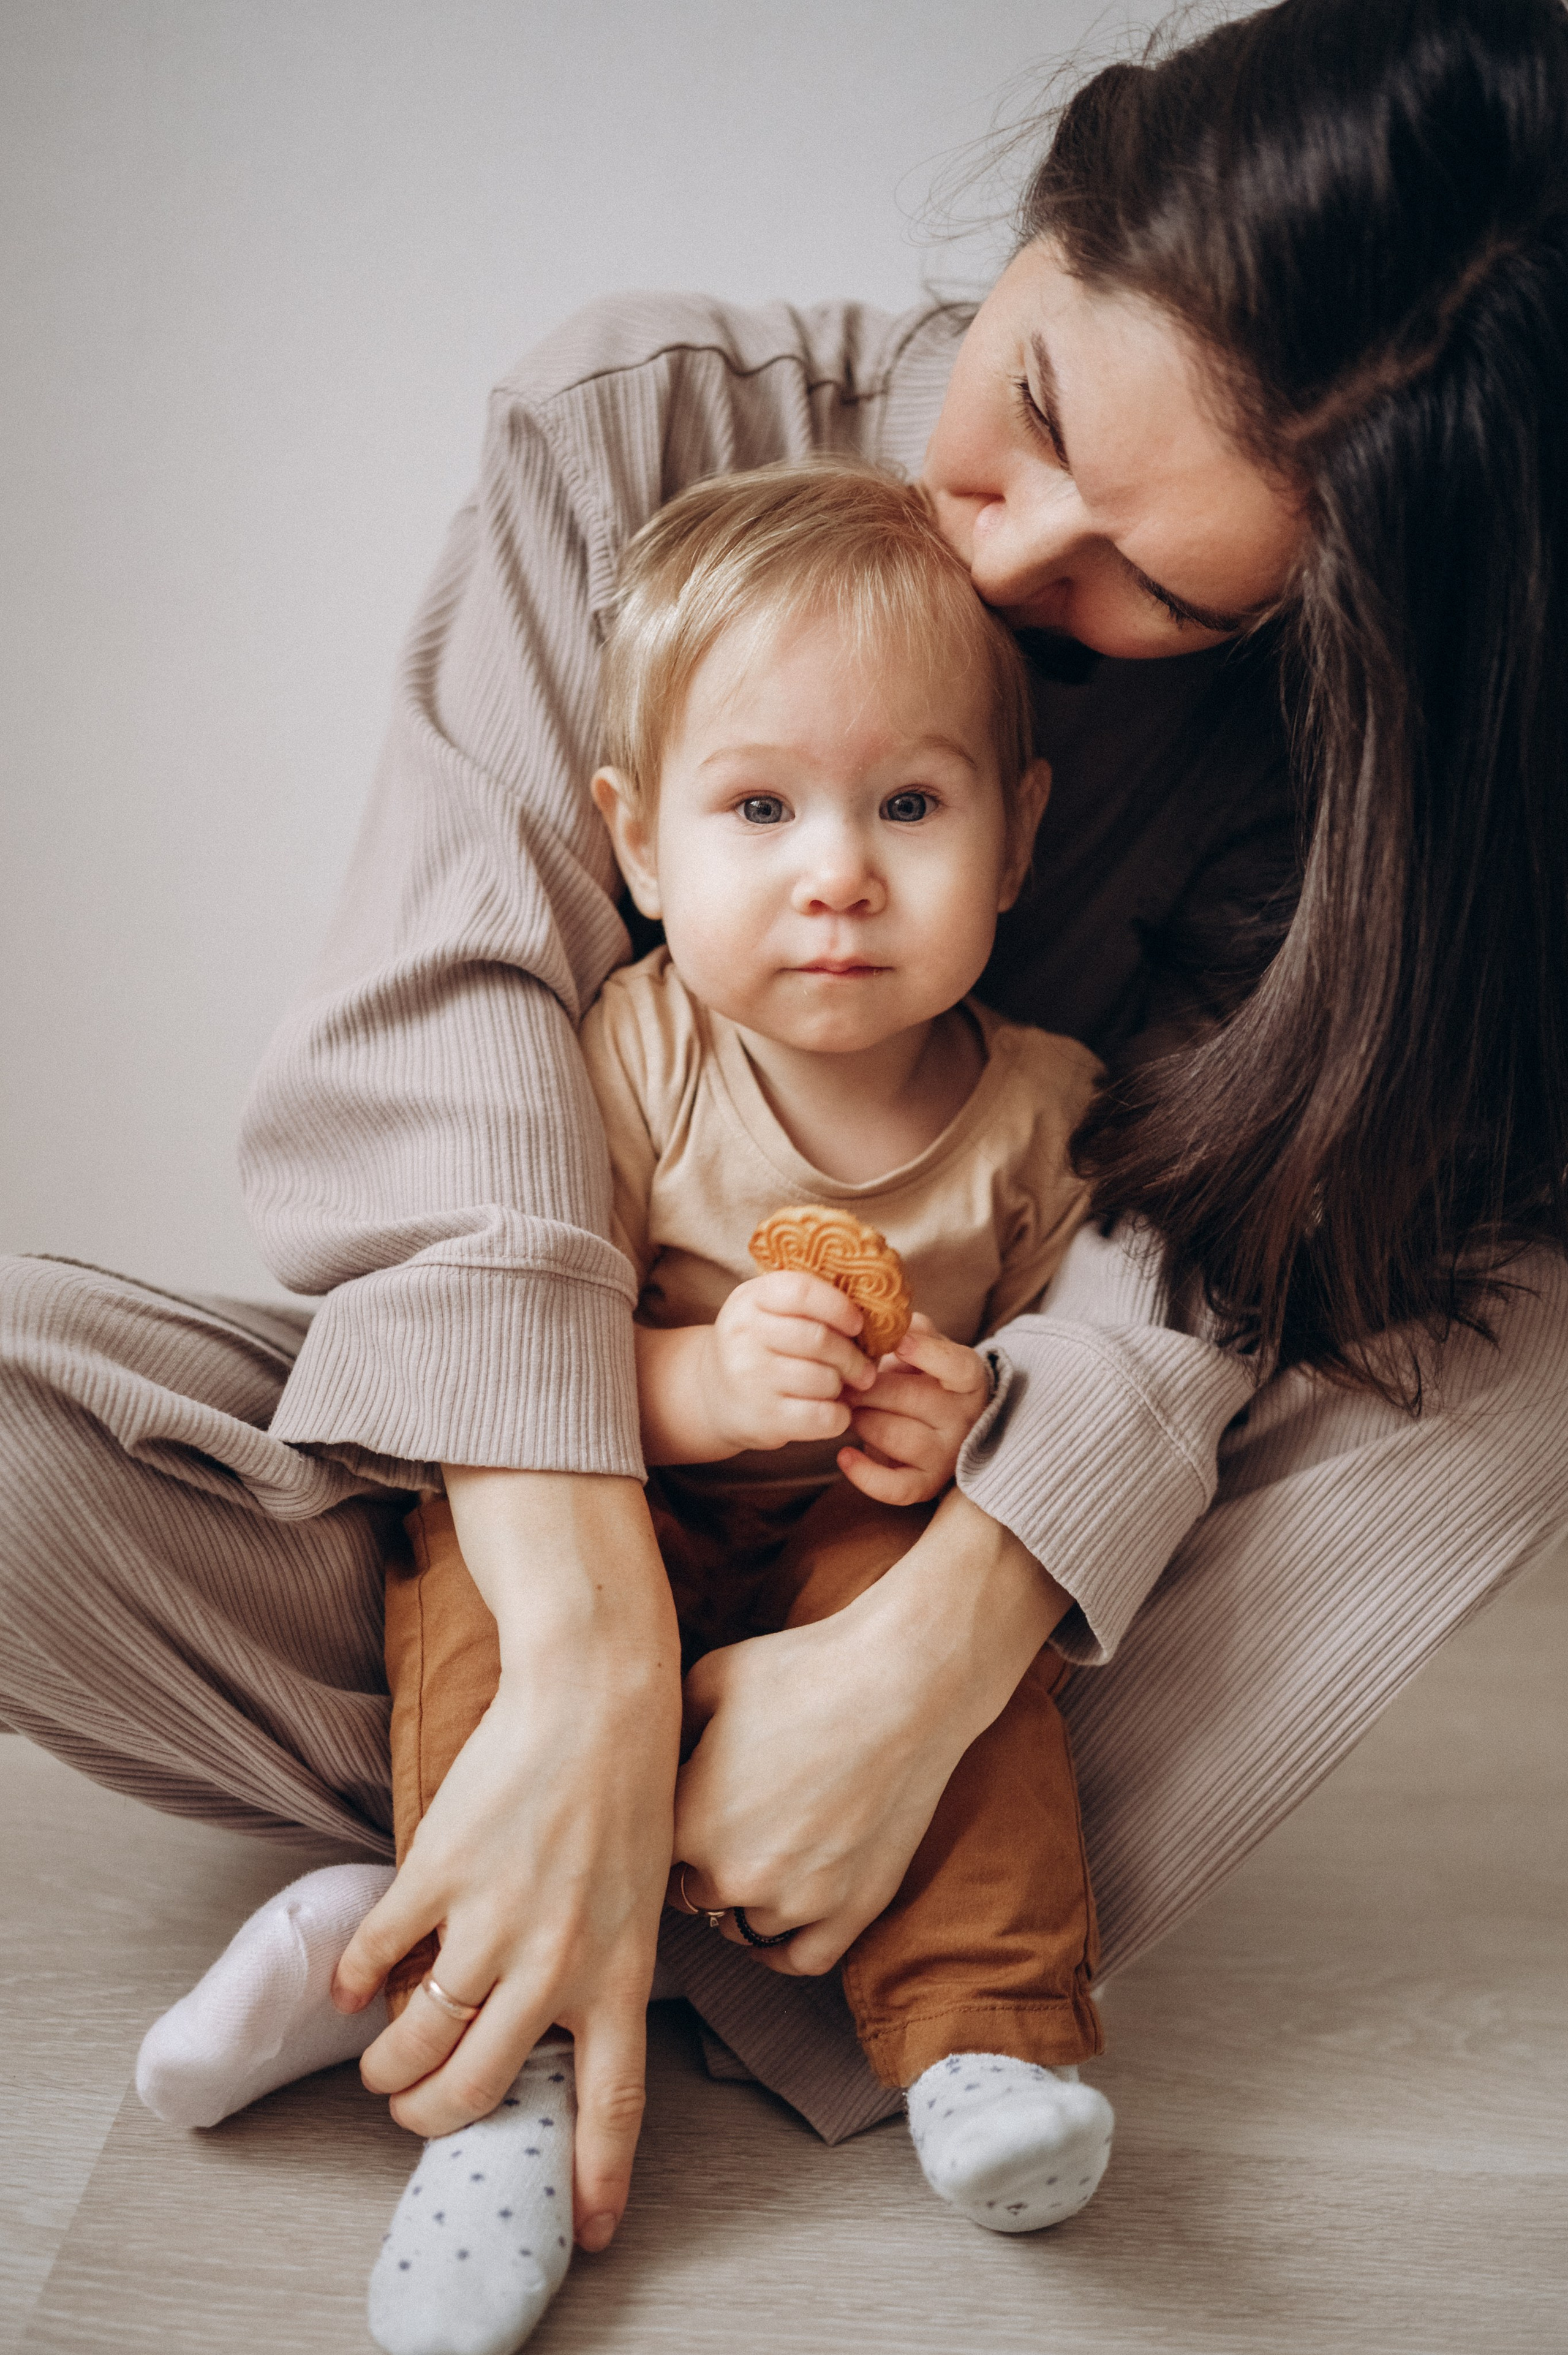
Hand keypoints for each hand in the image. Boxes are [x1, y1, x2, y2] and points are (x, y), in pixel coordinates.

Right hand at [332, 1470, 680, 2255]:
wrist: (597, 1691)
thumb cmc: (632, 1782)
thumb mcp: (647, 1889)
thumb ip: (607, 1957)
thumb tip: (563, 2014)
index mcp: (622, 1971)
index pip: (611, 2101)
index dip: (595, 2176)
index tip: (586, 2232)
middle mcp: (556, 1964)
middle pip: (479, 2089)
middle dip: (436, 2118)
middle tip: (419, 2113)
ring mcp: (493, 1921)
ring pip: (418, 2040)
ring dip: (388, 2067)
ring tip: (383, 2064)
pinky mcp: (440, 1874)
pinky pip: (378, 1957)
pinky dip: (354, 1983)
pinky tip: (351, 1990)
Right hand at [640, 1271, 876, 1462]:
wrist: (712, 1394)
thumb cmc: (760, 1345)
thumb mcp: (769, 1310)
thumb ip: (809, 1300)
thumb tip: (878, 1309)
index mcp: (750, 1299)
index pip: (801, 1291)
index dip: (839, 1307)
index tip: (857, 1324)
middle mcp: (744, 1335)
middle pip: (819, 1339)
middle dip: (852, 1356)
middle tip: (863, 1368)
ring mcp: (750, 1378)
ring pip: (825, 1380)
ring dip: (842, 1387)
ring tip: (837, 1387)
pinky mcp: (762, 1418)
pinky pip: (823, 1416)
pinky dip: (839, 1416)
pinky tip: (831, 1410)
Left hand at [673, 1488, 1068, 1973]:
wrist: (901, 1682)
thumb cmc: (802, 1671)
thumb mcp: (709, 1680)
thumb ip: (668, 1732)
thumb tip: (645, 1755)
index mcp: (690, 1823)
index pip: (646, 1859)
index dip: (657, 1836)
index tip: (671, 1819)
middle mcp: (737, 1875)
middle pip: (693, 1896)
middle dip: (698, 1867)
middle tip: (715, 1833)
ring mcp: (799, 1899)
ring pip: (745, 1927)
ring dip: (743, 1901)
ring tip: (755, 1861)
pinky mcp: (855, 1909)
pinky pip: (803, 1959)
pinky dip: (784, 1949)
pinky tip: (777, 1924)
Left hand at [838, 1314, 990, 1505]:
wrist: (940, 1426)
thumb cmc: (925, 1378)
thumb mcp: (928, 1347)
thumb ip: (913, 1331)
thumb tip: (886, 1321)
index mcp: (969, 1378)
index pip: (957, 1365)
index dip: (927, 1352)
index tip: (898, 1341)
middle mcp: (965, 1418)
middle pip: (911, 1399)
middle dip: (867, 1387)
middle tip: (838, 1379)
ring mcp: (948, 1455)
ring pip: (897, 1436)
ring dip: (862, 1420)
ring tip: (847, 1409)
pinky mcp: (926, 1485)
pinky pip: (896, 1488)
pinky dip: (865, 1474)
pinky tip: (844, 1455)